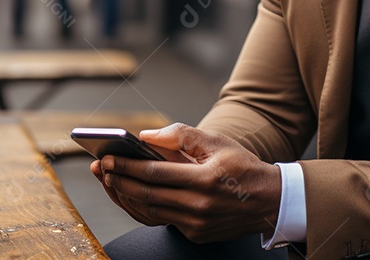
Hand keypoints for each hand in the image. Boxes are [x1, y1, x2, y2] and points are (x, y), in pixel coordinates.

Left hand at [88, 123, 281, 242]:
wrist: (269, 201)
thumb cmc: (241, 166)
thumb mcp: (217, 142)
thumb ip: (181, 135)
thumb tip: (146, 136)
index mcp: (205, 180)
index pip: (155, 174)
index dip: (127, 166)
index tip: (107, 157)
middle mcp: (199, 206)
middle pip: (147, 195)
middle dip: (118, 181)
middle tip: (100, 168)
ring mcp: (197, 225)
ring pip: (149, 211)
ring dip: (124, 196)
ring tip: (109, 180)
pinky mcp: (196, 234)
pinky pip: (160, 220)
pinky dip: (141, 208)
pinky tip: (129, 195)